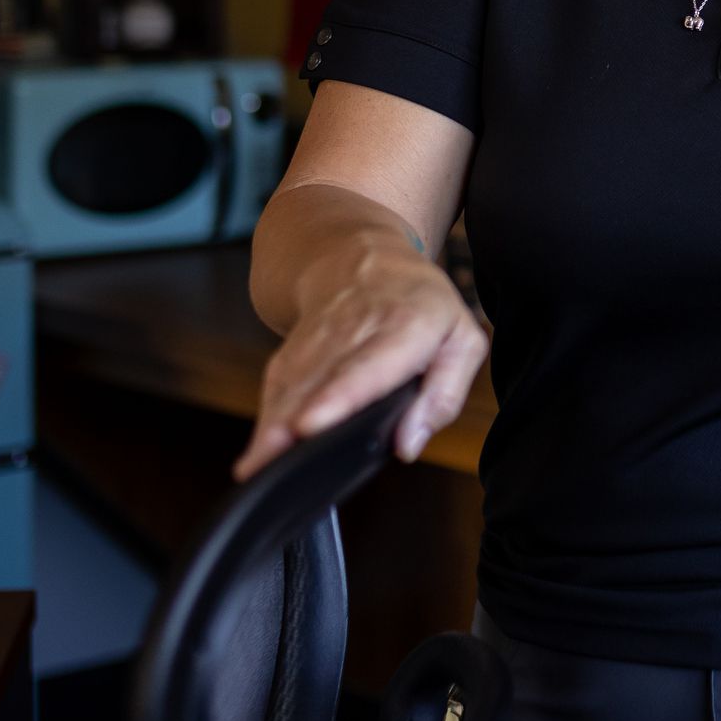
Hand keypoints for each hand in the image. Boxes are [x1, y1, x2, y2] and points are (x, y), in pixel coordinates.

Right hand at [233, 261, 486, 481]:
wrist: (362, 252)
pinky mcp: (293, 350)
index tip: (309, 425)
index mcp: (405, 326)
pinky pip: (277, 385)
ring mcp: (317, 339)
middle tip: (270, 465)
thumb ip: (445, 395)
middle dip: (290, 422)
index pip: (367, 365)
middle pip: (317, 380)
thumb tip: (408, 445)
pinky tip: (259, 453)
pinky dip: (265, 418)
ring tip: (258, 468)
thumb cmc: (422, 304)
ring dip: (270, 426)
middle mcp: (353, 330)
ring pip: (290, 384)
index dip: (336, 396)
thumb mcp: (462, 339)